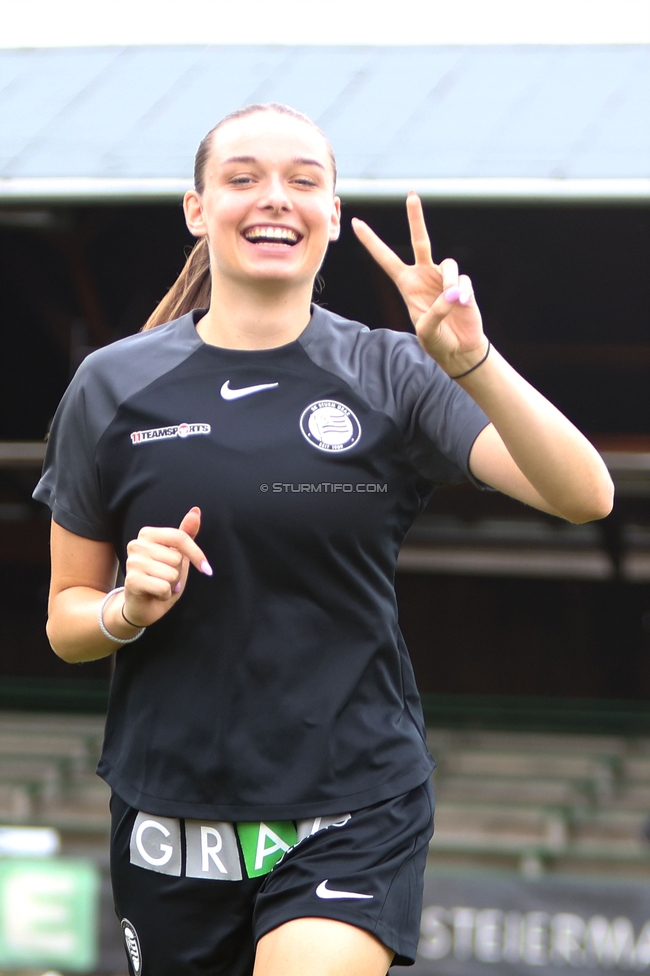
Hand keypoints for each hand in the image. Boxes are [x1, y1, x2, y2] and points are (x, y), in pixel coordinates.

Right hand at [120, 507, 211, 627]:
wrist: (144, 605)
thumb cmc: (161, 577)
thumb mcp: (178, 555)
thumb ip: (186, 534)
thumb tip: (196, 511)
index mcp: (147, 533)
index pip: (180, 537)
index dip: (196, 554)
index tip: (206, 569)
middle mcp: (137, 544)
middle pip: (177, 558)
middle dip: (177, 573)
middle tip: (166, 577)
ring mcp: (132, 562)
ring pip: (171, 573)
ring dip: (171, 585)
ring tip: (160, 585)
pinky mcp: (131, 580)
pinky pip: (164, 587)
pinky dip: (165, 594)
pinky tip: (156, 594)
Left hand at [351, 192, 487, 374]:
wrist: (459, 348)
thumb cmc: (437, 340)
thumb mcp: (426, 331)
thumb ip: (435, 313)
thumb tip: (452, 293)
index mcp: (407, 284)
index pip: (386, 259)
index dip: (372, 242)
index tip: (356, 224)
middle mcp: (424, 275)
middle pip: (420, 240)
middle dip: (416, 217)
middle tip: (411, 195)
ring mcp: (444, 278)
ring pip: (448, 265)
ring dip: (449, 284)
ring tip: (454, 302)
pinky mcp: (462, 284)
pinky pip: (463, 281)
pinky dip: (463, 294)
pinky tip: (463, 306)